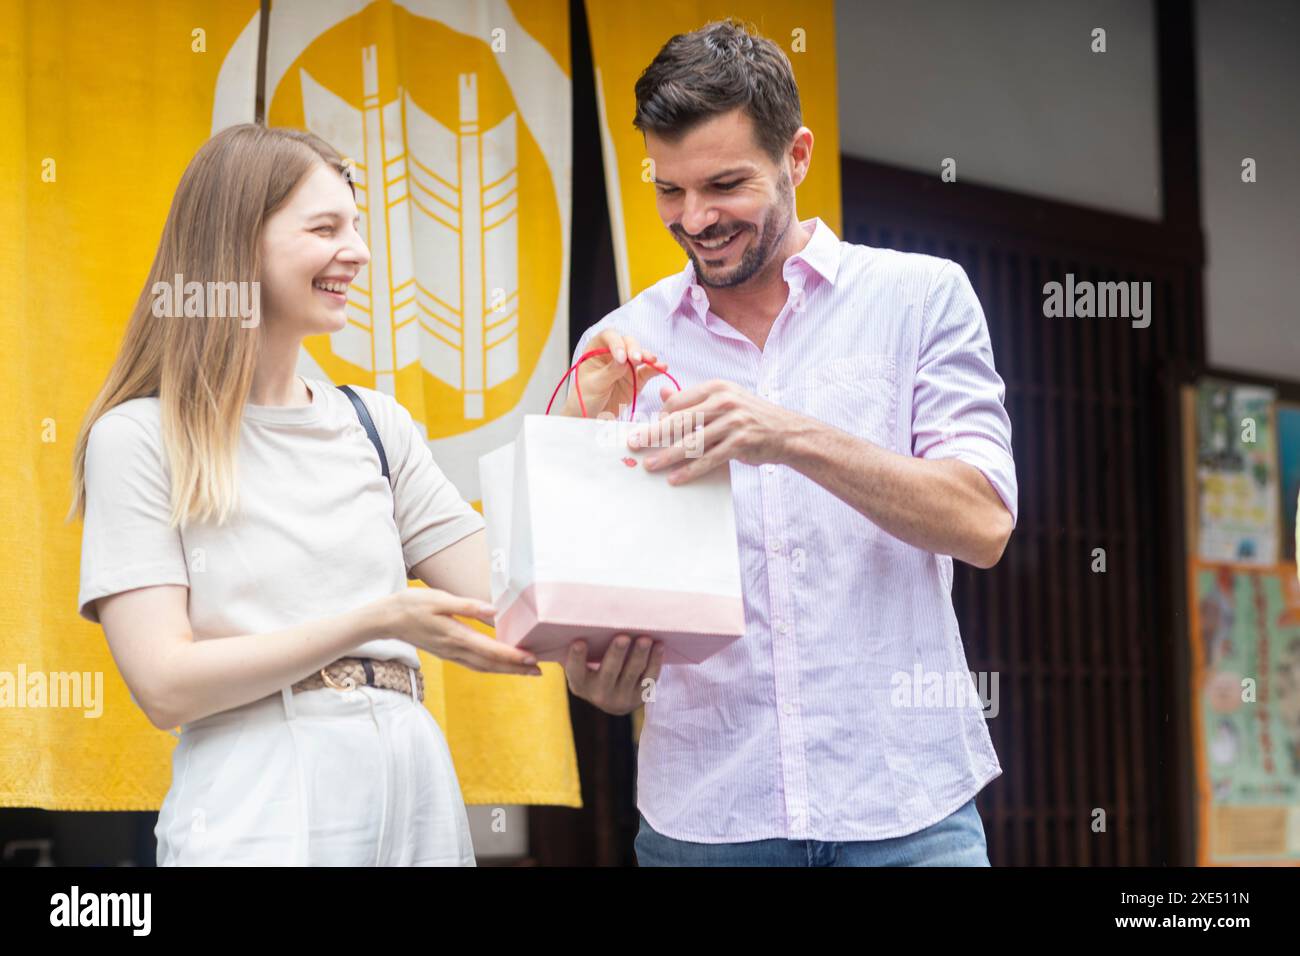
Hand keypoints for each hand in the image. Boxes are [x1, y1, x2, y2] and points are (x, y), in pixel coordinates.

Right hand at [378, 588, 541, 675]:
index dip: (513, 656)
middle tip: (540, 671)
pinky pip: (474, 665)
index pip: (490, 650)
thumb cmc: (411, 604)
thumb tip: (494, 610)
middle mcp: (455, 650)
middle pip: (491, 664)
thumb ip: (467, 606)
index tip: (532, 659)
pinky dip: (491, 667)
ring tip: (527, 671)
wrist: (385, 619)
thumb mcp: (439, 599)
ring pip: (483, 667)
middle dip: (516, 668)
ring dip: (506, 671)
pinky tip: (500, 666)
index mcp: (456, 636)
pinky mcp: (447, 653)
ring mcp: (450, 654)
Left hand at [562, 328, 667, 418]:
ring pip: (639, 354)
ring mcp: (626, 365)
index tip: (620, 357)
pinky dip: (655, 368)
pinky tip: (662, 367)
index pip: (609, 337)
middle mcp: (612, 353)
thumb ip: (610, 371)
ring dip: (646, 356)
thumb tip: (624, 360)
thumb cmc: (585, 398)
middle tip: (636, 359)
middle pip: (627, 342)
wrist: (591, 417)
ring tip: (652, 361)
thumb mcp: (594, 384)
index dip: (616, 343)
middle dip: (633, 348)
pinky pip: (647, 371)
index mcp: (596, 349)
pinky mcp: (636, 379)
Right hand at [563, 635, 664, 714]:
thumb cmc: (594, 670)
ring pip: (632, 674)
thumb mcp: (582, 666)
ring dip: (639, 655)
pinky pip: (650, 677)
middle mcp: (600, 694)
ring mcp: (622, 697)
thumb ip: (581, 651)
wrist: (613, 698)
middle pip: (608, 672)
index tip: (579, 641)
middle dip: (616, 654)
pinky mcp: (641, 696)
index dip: (576, 658)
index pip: (575, 671)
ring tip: (645, 638)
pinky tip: (658, 645)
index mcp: (580, 684)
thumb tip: (587, 619)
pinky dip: (655, 661)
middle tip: (623, 637)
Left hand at [629, 379, 805, 483]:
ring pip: (692, 442)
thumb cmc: (751, 416)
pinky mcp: (740, 443)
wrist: (788, 431)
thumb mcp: (725, 400)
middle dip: (653, 434)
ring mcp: (734, 422)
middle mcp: (725, 402)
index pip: (678, 402)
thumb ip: (693, 399)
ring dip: (667, 456)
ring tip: (649, 465)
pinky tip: (675, 478)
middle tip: (633, 444)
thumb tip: (661, 394)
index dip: (660, 417)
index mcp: (717, 387)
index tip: (647, 430)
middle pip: (680, 420)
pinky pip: (708, 459)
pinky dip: (690, 471)